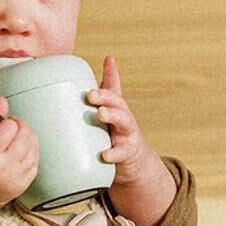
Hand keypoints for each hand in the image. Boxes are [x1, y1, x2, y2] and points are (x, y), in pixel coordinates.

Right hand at [0, 98, 38, 211]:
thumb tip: (2, 101)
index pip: (11, 126)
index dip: (7, 121)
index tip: (0, 124)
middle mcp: (2, 168)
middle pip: (25, 136)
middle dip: (19, 127)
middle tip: (9, 129)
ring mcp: (13, 179)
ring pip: (33, 149)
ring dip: (27, 140)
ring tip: (14, 141)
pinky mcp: (19, 187)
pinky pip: (35, 164)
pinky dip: (30, 155)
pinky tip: (19, 154)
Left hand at [88, 56, 177, 225]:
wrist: (133, 164)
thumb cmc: (115, 135)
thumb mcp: (109, 114)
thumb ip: (104, 92)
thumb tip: (103, 61)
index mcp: (116, 109)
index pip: (113, 90)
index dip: (110, 76)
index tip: (107, 62)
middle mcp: (123, 118)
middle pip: (118, 102)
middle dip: (106, 96)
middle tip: (91, 94)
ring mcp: (127, 135)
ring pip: (124, 122)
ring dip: (112, 116)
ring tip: (100, 113)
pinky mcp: (128, 154)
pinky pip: (121, 153)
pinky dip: (113, 153)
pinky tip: (104, 154)